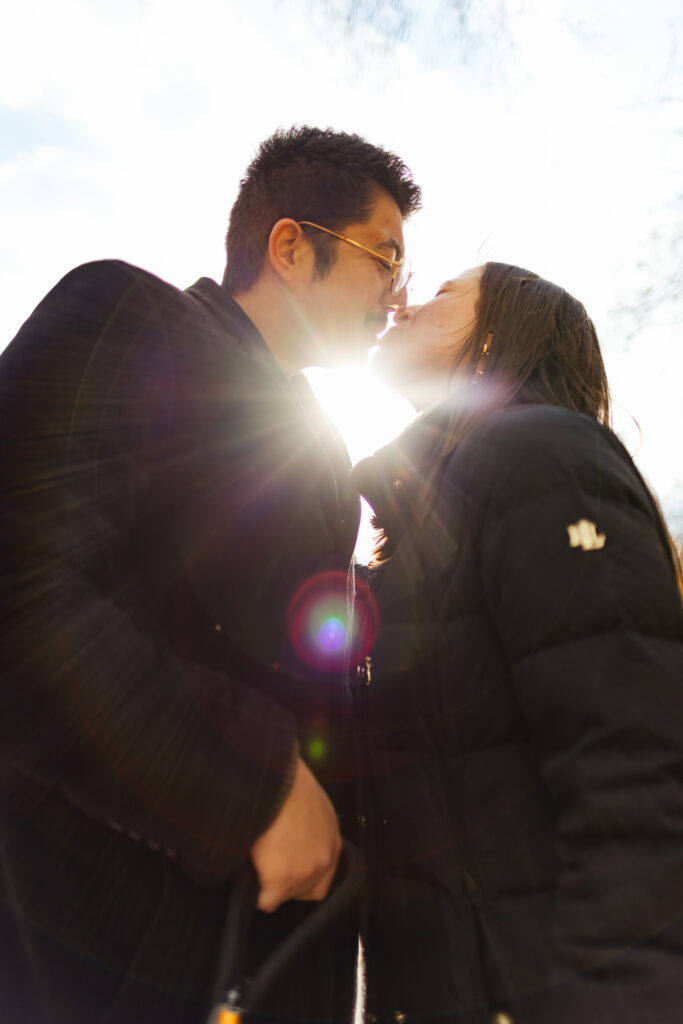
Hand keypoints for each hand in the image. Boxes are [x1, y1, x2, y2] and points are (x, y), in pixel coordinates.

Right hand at [249, 757, 341, 912]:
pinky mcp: (281, 881)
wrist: (276, 781)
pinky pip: (264, 901)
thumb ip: (310, 827)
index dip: (304, 878)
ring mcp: (304, 873)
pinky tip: (246, 876)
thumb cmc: (287, 783)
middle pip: (306, 890)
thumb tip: (293, 839)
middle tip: (268, 868)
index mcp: (332, 840)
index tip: (287, 871)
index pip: (323, 876)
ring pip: (284, 895)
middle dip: (288, 883)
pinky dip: (254, 894)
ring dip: (269, 884)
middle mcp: (324, 861)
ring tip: (255, 864)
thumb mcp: (311, 803)